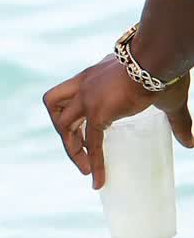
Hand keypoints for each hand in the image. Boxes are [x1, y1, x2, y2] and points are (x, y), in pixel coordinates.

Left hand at [43, 54, 192, 188]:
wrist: (160, 56)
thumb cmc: (166, 69)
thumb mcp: (167, 98)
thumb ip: (176, 120)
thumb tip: (190, 143)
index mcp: (96, 74)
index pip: (72, 92)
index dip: (73, 112)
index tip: (84, 131)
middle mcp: (85, 83)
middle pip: (56, 106)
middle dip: (64, 130)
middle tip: (79, 150)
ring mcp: (88, 96)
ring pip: (63, 125)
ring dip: (71, 149)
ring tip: (86, 170)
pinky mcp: (97, 111)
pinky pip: (89, 142)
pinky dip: (93, 163)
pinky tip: (98, 180)